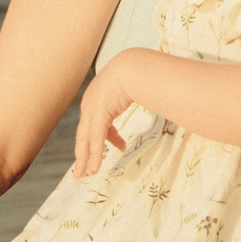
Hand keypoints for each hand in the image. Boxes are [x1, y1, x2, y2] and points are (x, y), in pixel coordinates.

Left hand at [73, 56, 138, 177]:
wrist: (132, 67)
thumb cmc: (136, 74)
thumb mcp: (133, 86)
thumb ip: (137, 94)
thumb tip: (158, 94)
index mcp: (96, 96)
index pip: (96, 121)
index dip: (103, 136)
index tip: (118, 145)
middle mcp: (89, 104)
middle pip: (83, 133)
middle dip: (83, 152)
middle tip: (81, 168)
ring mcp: (91, 110)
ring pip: (86, 140)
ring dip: (86, 159)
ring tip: (86, 174)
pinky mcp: (97, 116)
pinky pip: (94, 140)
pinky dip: (94, 155)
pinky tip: (94, 168)